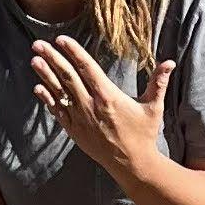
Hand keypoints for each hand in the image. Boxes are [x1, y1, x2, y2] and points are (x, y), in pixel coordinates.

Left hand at [33, 37, 167, 184]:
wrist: (132, 164)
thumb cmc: (143, 134)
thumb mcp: (154, 107)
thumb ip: (159, 82)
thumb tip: (170, 62)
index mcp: (108, 97)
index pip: (87, 69)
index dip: (74, 52)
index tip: (61, 40)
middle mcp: (91, 106)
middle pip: (68, 77)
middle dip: (52, 58)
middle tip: (38, 43)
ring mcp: (80, 119)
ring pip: (59, 92)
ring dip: (45, 75)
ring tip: (34, 59)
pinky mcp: (75, 131)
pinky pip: (58, 111)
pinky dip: (47, 99)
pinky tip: (38, 87)